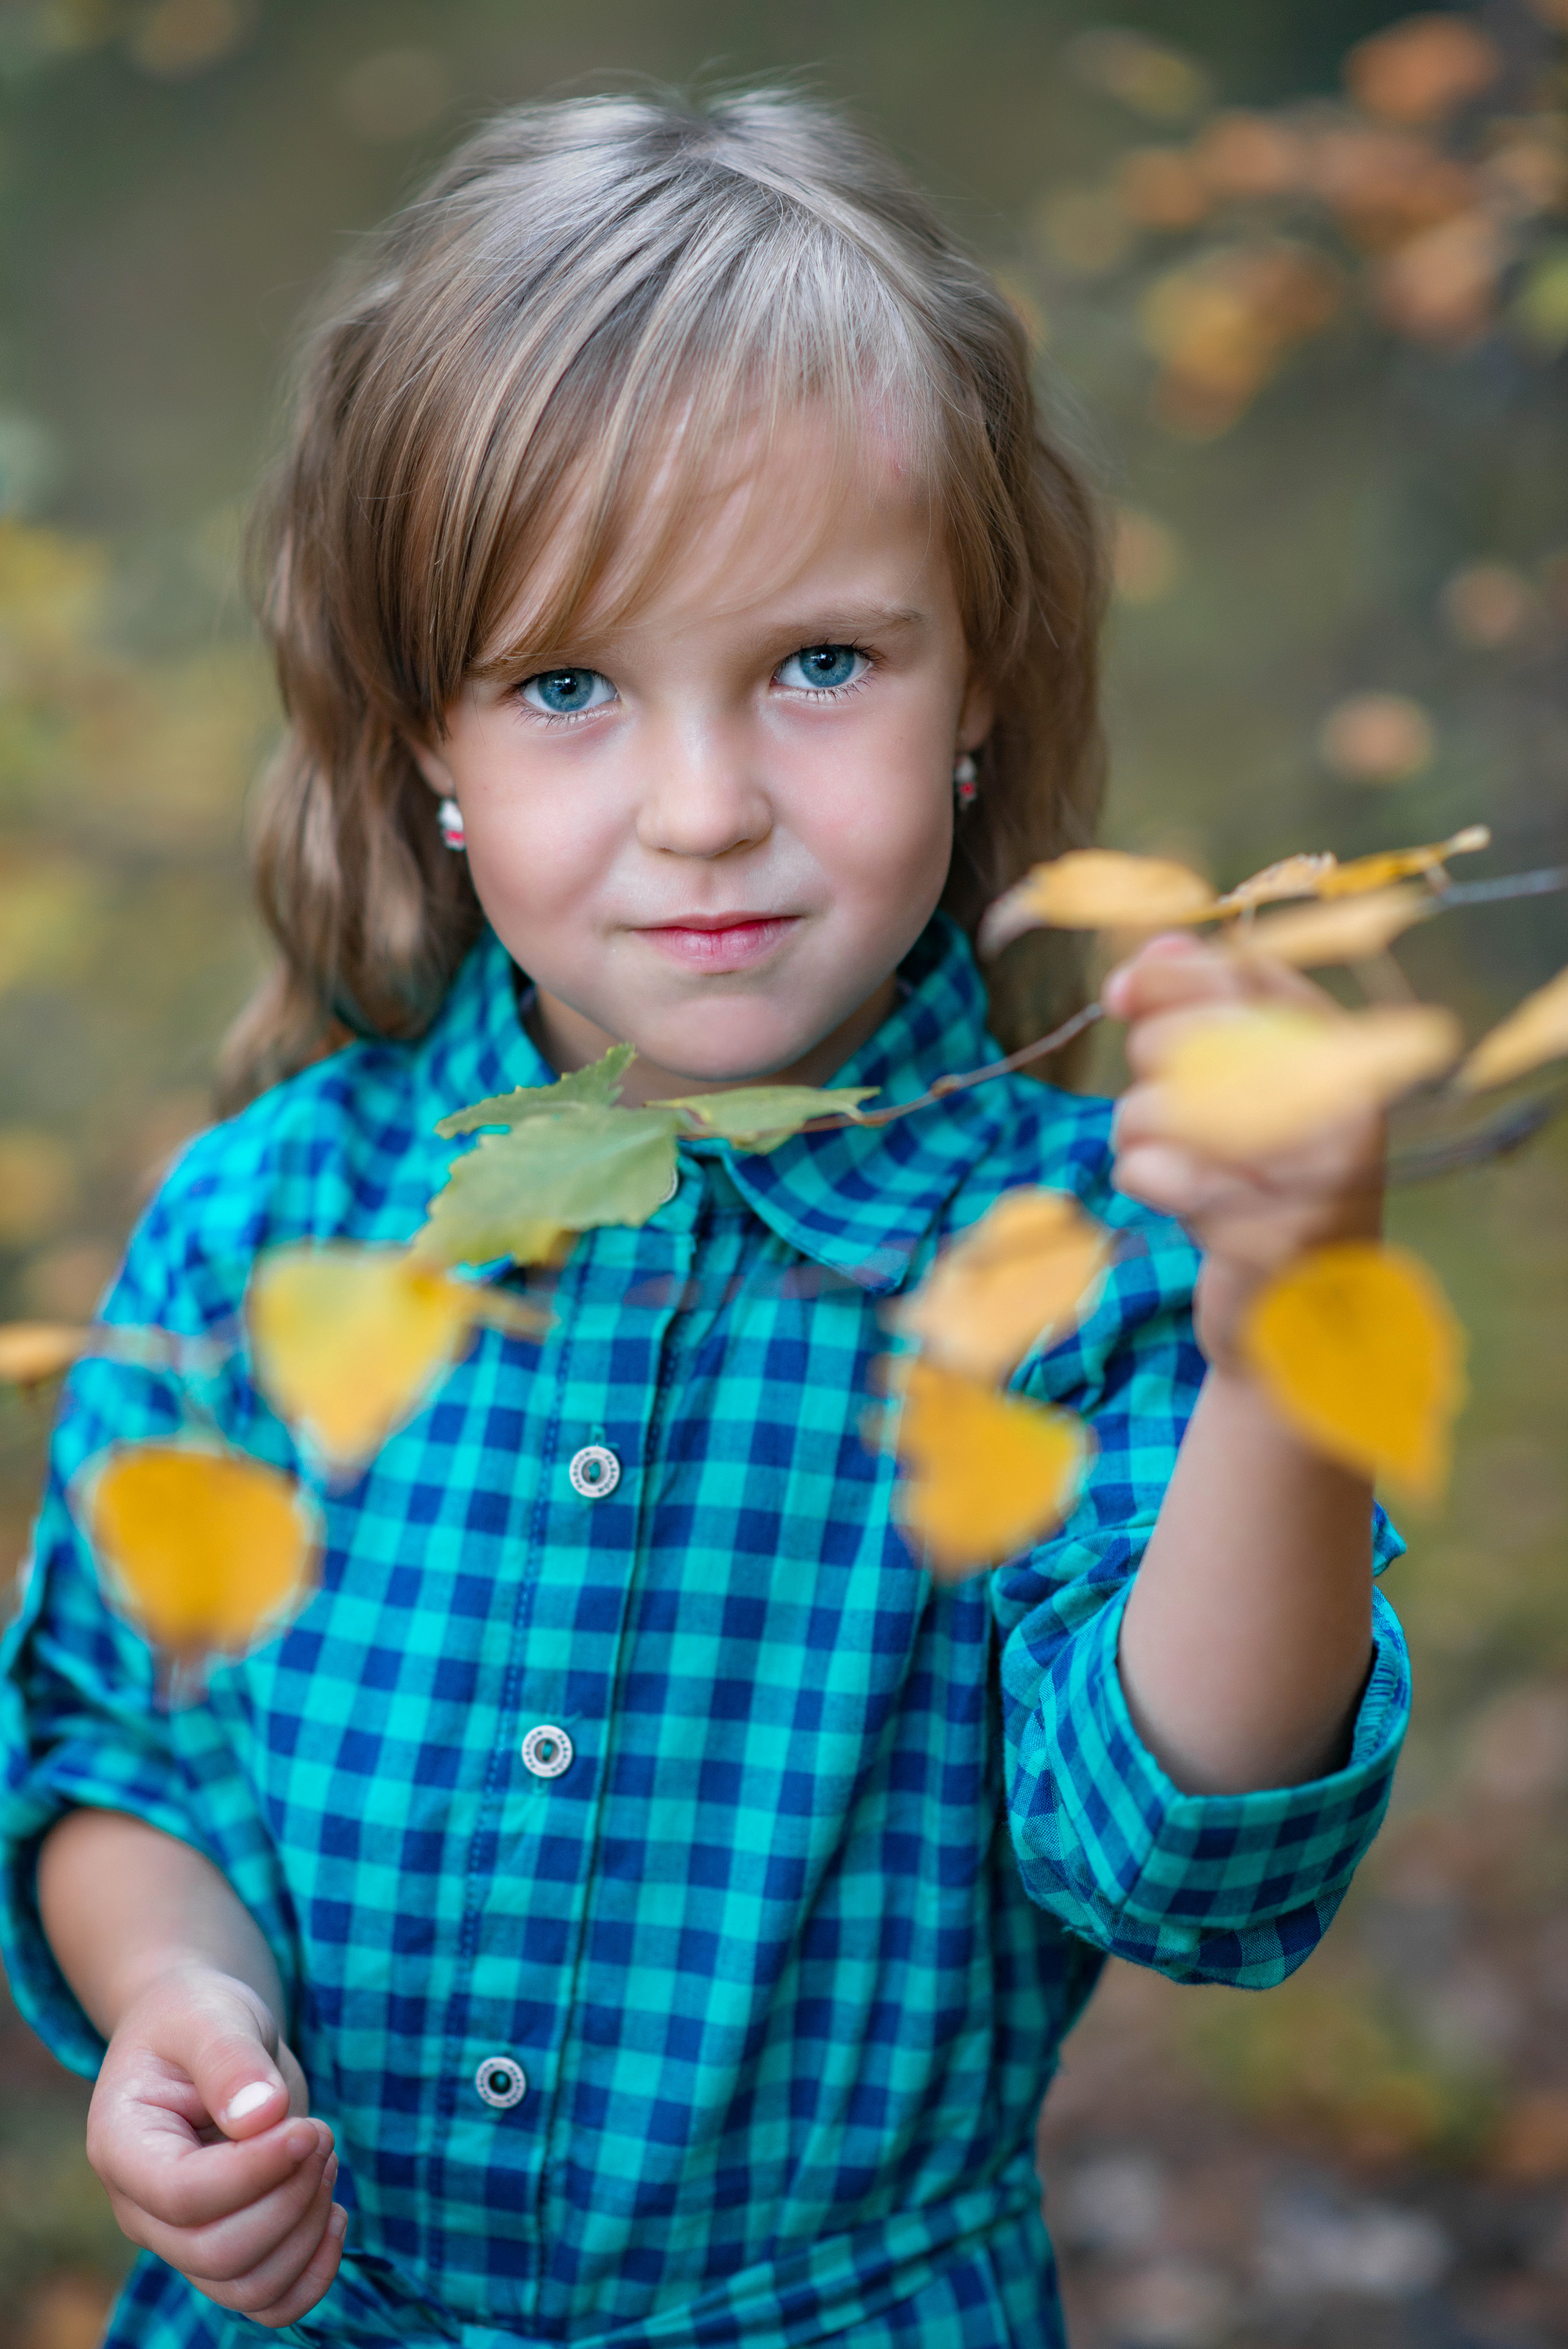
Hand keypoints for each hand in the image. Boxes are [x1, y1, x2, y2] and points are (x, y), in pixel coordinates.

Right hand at [86, 1961, 344, 2328]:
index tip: (307, 2127)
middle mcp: (141, 2208)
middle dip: (290, 2198)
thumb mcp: (211, 2014)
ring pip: (248, 2286)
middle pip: (218, 2253)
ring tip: (327, 2156)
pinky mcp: (224, 2248)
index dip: (256, 2172)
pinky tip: (335, 2214)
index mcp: (122, 2146)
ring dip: (308, 2230)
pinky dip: (313, 2274)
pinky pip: (267, 2300)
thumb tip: (265, 2116)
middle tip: (322, 2132)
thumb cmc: (199, 2016)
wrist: (204, 2034)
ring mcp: (181, 2237)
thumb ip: (231, 2060)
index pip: (185, 2195)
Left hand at [1104, 934, 1384, 1375]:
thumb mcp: (1243, 1091)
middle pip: (1191, 1038)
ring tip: (1182, 1163)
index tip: (1121, 989)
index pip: (1254, 976)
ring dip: (1140, 1133)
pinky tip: (1181, 1205)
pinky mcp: (1263, 1237)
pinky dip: (1145, 1184)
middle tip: (1172, 1106)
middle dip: (1151, 1065)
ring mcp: (1308, 1177)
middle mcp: (1342, 1109)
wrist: (1300, 1319)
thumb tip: (1154, 948)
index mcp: (1344, 1060)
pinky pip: (1154, 1174)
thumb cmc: (1262, 1184)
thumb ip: (1204, 1016)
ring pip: (1159, 1108)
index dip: (1176, 972)